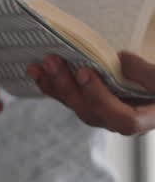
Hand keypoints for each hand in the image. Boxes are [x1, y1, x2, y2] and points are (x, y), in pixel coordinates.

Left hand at [28, 52, 154, 135]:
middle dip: (66, 85)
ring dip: (54, 85)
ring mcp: (102, 116)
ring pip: (74, 105)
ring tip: (36, 66)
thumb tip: (120, 59)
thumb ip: (147, 74)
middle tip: (51, 61)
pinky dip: (54, 85)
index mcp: (140, 120)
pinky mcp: (92, 106)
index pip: (118, 116)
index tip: (84, 72)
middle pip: (87, 109)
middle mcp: (116, 122)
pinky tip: (39, 72)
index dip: (98, 95)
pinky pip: (70, 98)